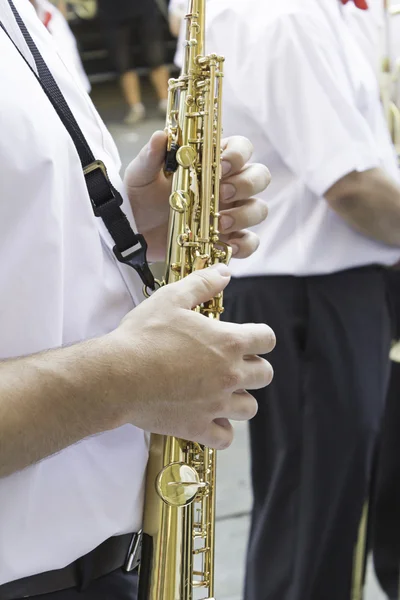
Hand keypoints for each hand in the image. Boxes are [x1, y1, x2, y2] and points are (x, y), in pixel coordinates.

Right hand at [109, 265, 274, 448]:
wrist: (117, 376)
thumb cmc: (142, 336)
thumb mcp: (171, 298)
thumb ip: (202, 284)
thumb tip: (224, 273)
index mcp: (228, 342)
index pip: (267, 339)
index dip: (260, 336)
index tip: (247, 337)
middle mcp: (229, 375)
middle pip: (265, 375)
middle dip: (253, 367)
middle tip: (233, 363)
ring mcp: (216, 405)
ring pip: (249, 408)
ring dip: (240, 398)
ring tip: (221, 391)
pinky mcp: (197, 427)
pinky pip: (225, 438)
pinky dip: (221, 429)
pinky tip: (209, 418)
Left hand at [124, 132, 269, 261]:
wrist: (134, 233)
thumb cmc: (141, 197)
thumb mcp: (141, 175)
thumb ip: (151, 156)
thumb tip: (161, 136)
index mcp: (212, 162)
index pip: (242, 148)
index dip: (238, 154)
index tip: (221, 165)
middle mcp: (228, 185)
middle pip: (260, 176)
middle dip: (246, 184)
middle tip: (221, 194)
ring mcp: (231, 213)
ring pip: (258, 209)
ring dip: (245, 214)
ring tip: (220, 223)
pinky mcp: (228, 239)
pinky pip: (250, 242)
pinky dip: (244, 245)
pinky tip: (225, 246)